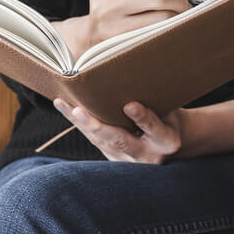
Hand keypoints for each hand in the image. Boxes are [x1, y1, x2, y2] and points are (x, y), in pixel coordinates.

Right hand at [51, 0, 220, 59]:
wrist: (92, 42)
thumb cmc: (125, 9)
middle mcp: (102, 2)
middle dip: (178, 0)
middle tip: (181, 6)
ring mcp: (108, 26)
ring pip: (160, 17)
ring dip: (177, 17)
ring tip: (176, 19)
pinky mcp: (119, 46)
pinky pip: (157, 35)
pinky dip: (170, 31)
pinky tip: (169, 31)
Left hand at [53, 99, 183, 164]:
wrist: (166, 143)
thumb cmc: (168, 117)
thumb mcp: (171, 110)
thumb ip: (156, 100)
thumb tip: (136, 73)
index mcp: (167, 142)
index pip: (154, 129)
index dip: (143, 118)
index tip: (130, 105)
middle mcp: (146, 155)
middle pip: (120, 141)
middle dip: (98, 126)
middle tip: (79, 111)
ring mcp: (127, 160)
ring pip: (100, 140)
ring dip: (79, 122)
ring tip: (62, 103)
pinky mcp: (112, 158)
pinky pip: (93, 139)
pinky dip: (78, 123)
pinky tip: (64, 107)